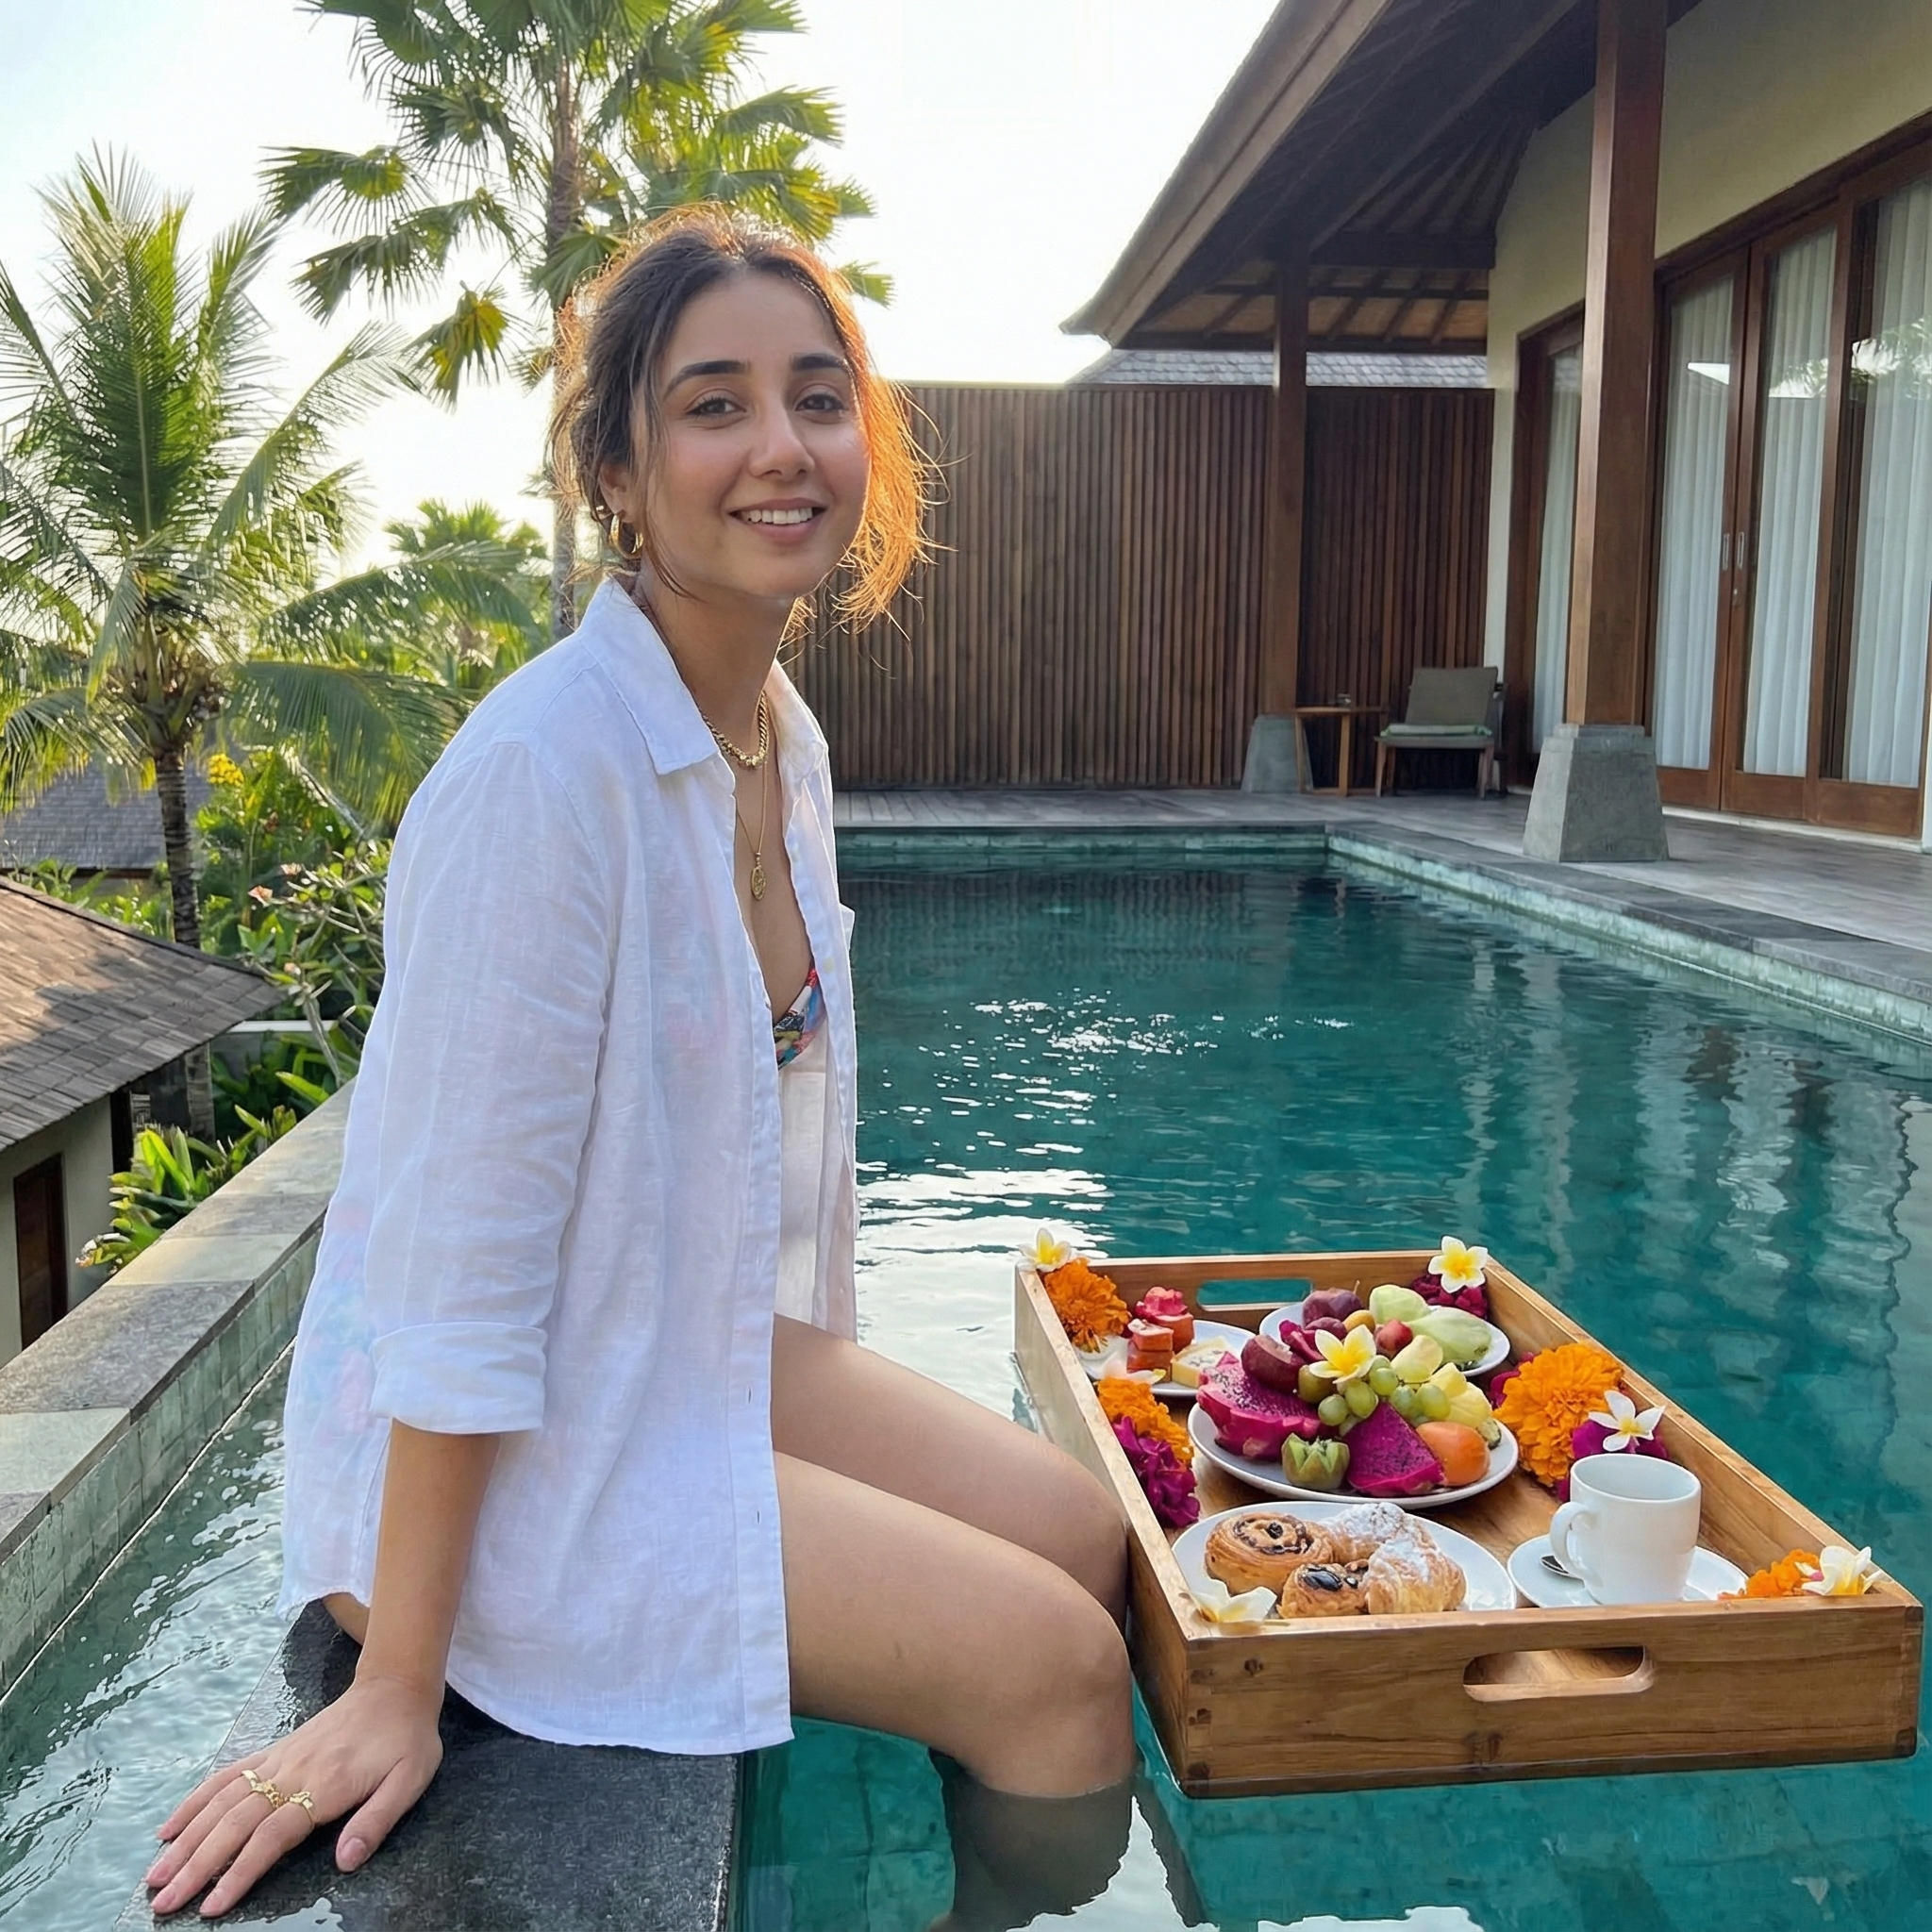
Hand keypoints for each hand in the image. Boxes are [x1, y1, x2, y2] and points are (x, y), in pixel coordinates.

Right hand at [146, 1675, 443, 1917]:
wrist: (394, 1687)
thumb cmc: (405, 1740)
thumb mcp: (410, 1780)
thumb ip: (378, 1820)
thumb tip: (346, 1862)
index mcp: (325, 1785)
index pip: (272, 1836)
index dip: (241, 1872)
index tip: (212, 1907)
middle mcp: (292, 1772)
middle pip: (235, 1823)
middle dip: (196, 1866)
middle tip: (162, 1904)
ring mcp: (278, 1760)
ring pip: (221, 1802)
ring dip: (186, 1840)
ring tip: (155, 1876)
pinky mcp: (273, 1752)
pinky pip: (227, 1776)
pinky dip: (194, 1801)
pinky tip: (169, 1828)